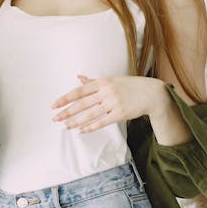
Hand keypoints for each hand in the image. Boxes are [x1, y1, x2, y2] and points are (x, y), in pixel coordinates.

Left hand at [49, 74, 163, 132]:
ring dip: (76, 121)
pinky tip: (81, 130)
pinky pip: (102, 122)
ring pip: (90, 114)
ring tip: (65, 126)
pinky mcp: (120, 114)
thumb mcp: (112, 80)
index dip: (65, 98)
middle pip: (82, 103)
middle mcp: (106, 92)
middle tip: (55, 118)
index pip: (79, 91)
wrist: (152, 93)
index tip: (54, 105)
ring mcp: (113, 103)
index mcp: (102, 82)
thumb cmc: (130, 86)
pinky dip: (91, 127)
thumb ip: (93, 81)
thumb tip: (78, 77)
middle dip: (66, 111)